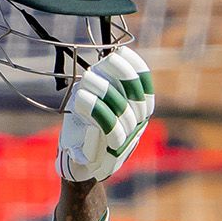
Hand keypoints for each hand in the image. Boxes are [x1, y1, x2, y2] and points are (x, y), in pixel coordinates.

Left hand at [56, 47, 153, 183]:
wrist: (77, 168)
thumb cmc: (84, 131)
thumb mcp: (96, 106)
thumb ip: (108, 86)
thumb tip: (111, 58)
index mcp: (139, 112)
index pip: (145, 86)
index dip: (135, 67)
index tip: (120, 52)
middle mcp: (137, 126)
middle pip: (135, 96)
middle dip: (117, 76)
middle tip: (95, 66)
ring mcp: (125, 141)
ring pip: (121, 111)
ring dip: (102, 91)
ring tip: (85, 79)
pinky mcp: (109, 154)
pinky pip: (107, 128)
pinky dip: (95, 110)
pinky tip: (81, 97)